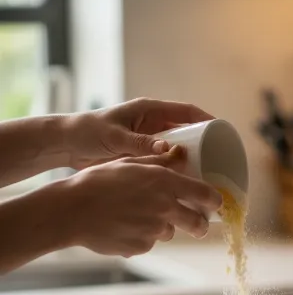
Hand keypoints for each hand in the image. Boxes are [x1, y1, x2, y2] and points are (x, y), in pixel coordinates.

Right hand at [59, 146, 222, 256]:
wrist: (71, 210)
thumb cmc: (97, 182)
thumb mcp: (129, 164)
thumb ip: (159, 162)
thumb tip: (180, 152)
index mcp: (165, 183)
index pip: (206, 195)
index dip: (215, 201)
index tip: (217, 204)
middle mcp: (165, 208)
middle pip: (198, 223)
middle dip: (200, 224)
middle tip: (196, 223)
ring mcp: (155, 230)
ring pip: (169, 232)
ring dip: (162, 227)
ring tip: (137, 216)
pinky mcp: (143, 247)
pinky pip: (149, 243)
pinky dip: (141, 237)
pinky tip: (123, 226)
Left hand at [65, 98, 213, 169]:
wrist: (67, 146)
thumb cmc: (88, 133)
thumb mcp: (116, 137)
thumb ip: (141, 143)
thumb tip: (169, 150)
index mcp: (150, 111)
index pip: (187, 112)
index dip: (207, 119)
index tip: (222, 131)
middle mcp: (154, 124)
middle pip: (187, 132)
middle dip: (203, 145)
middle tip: (218, 161)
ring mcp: (150, 140)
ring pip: (179, 149)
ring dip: (191, 160)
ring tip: (206, 175)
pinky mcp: (144, 155)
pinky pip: (167, 161)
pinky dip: (176, 170)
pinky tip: (185, 183)